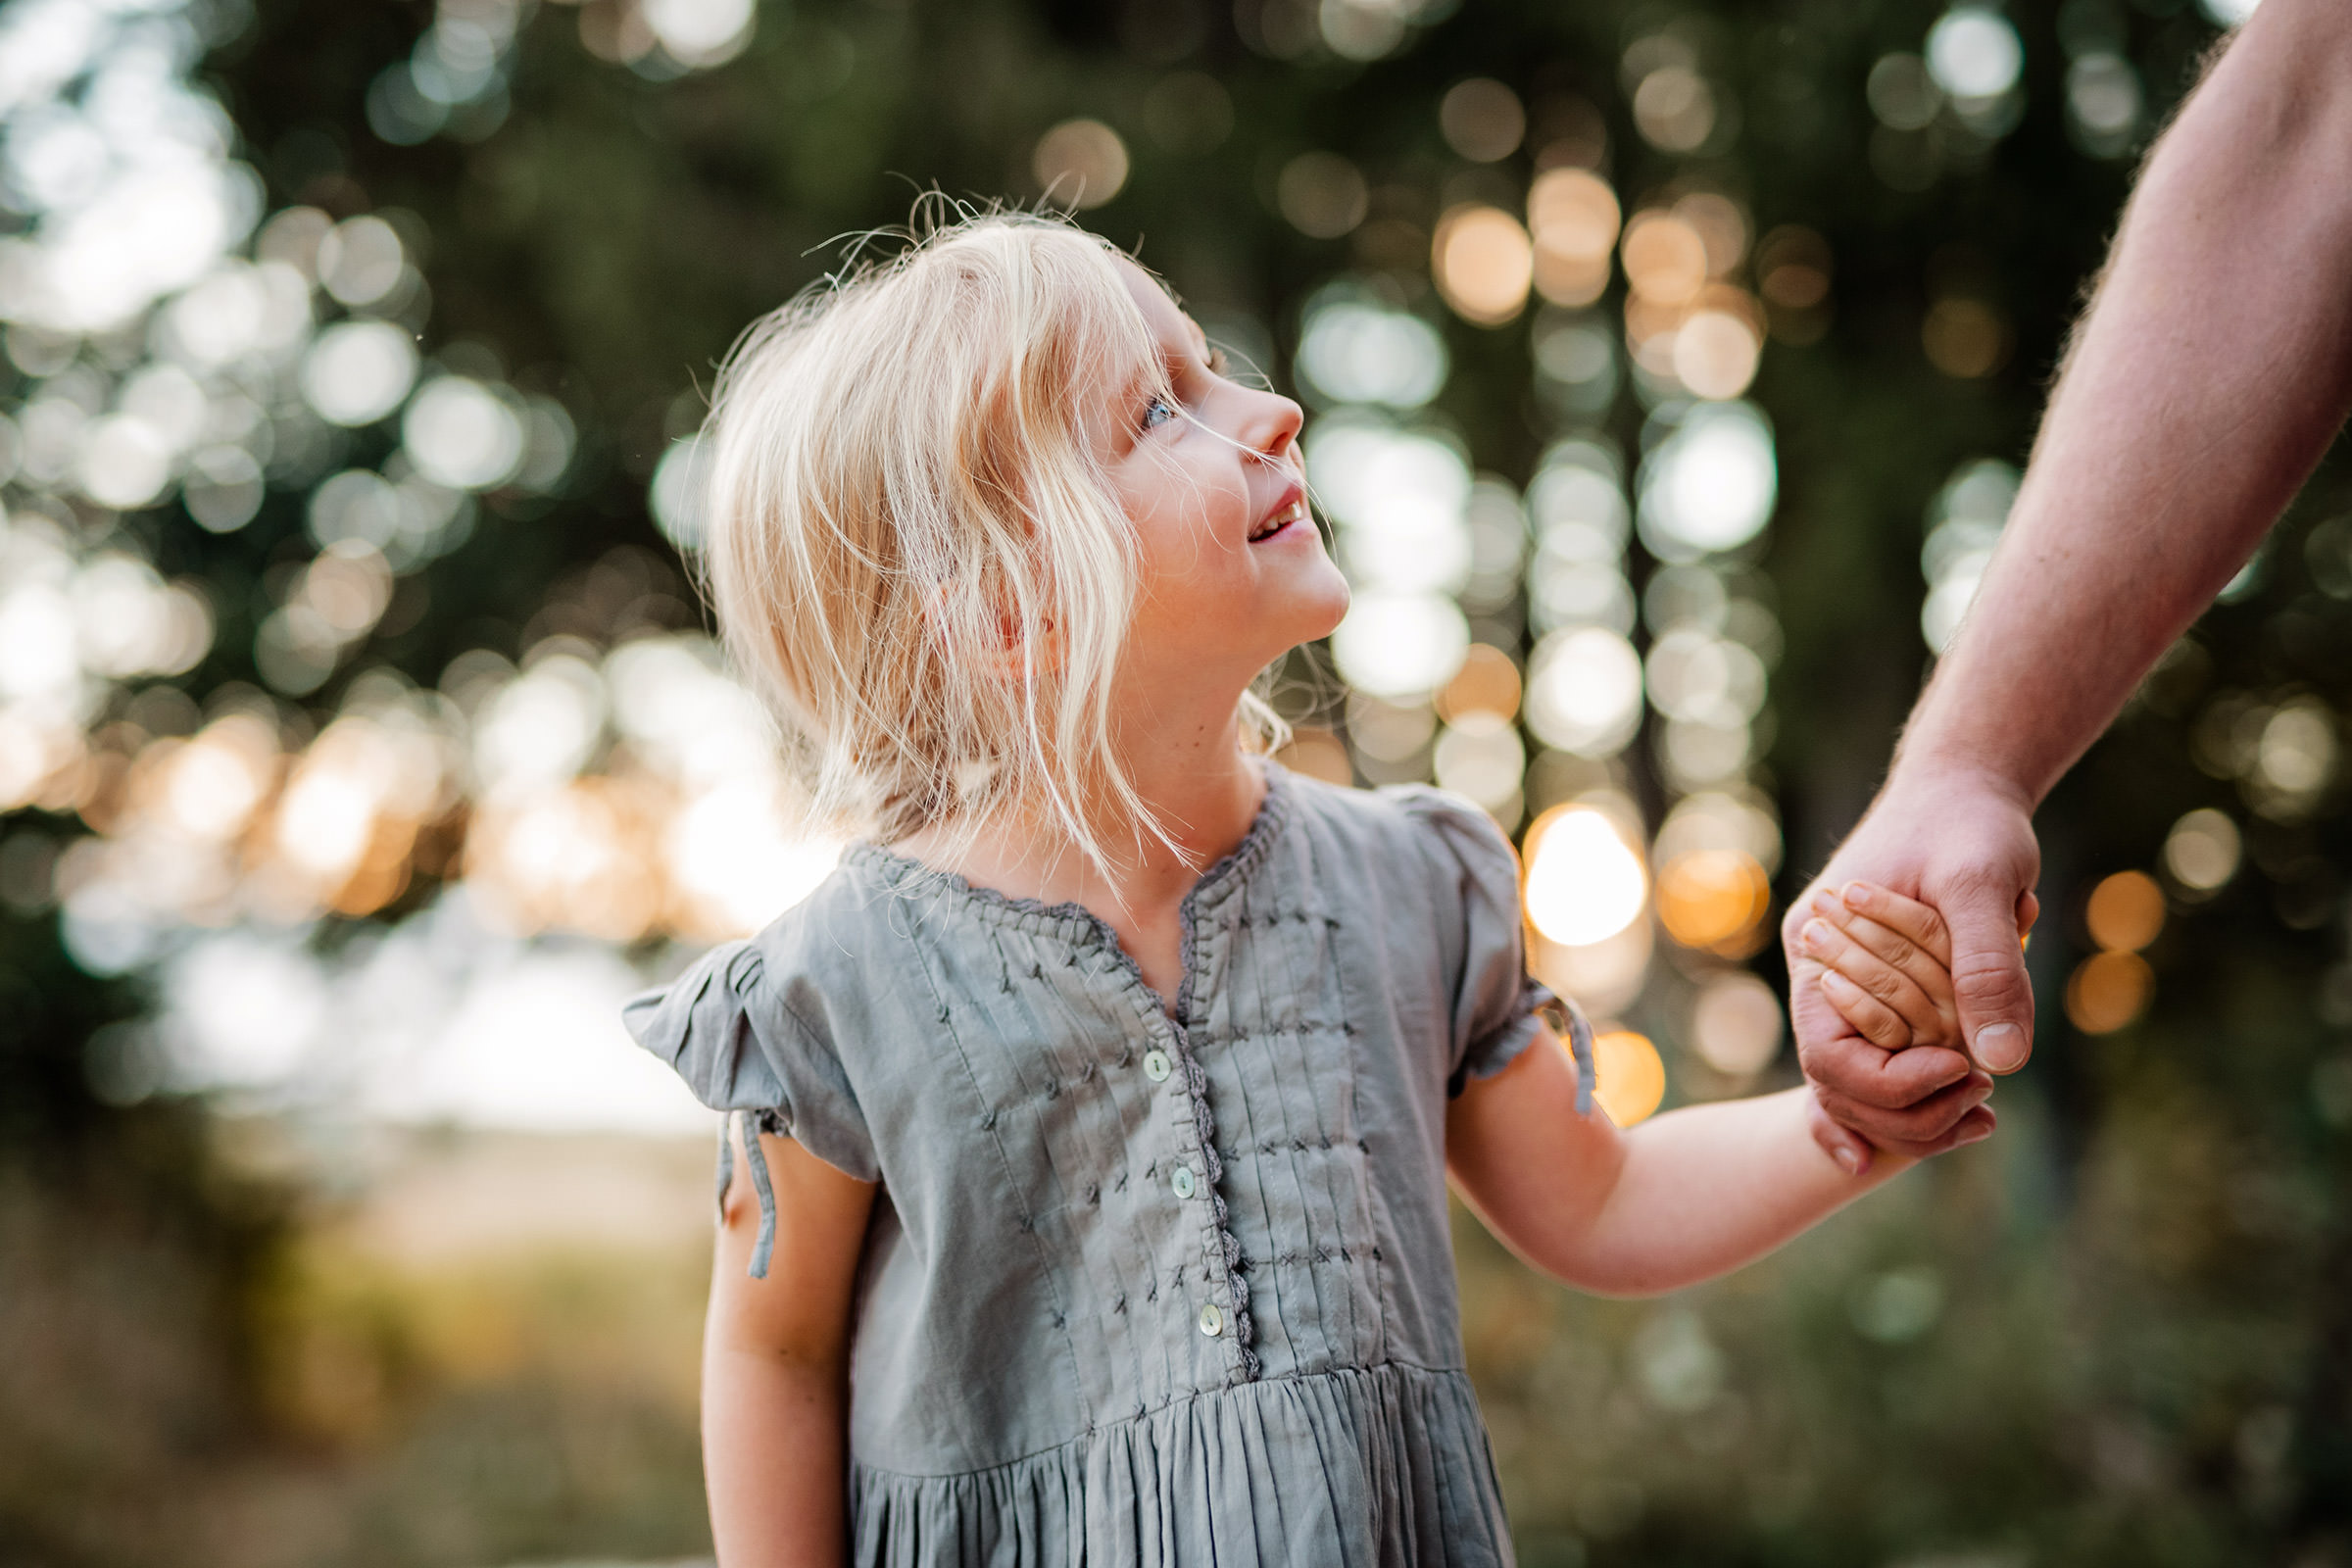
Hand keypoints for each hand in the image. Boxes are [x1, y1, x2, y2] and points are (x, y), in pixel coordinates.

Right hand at [1783, 761, 2041, 1172]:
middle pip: (1843, 1085)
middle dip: (1914, 1109)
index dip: (1892, 1082)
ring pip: (1866, 1088)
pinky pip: (1887, 1067)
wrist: (1966, 787)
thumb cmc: (1967, 822)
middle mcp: (1820, 978)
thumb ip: (1988, 967)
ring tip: (1990, 1107)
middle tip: (1988, 1101)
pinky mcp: (1885, 998)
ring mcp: (1849, 991)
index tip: (1966, 1069)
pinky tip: (1966, 1120)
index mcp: (1817, 949)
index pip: (1828, 1055)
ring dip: (1925, 1109)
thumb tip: (2001, 1063)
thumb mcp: (1981, 882)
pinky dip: (1922, 1099)